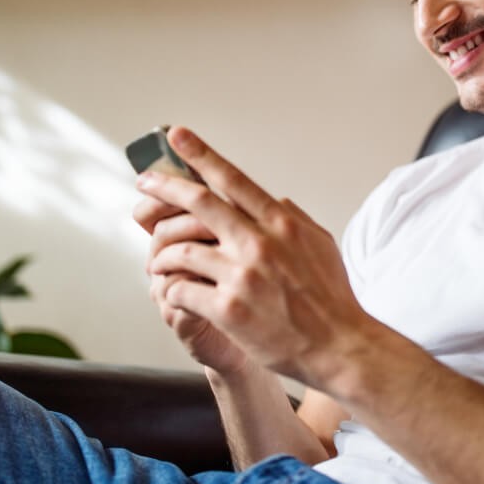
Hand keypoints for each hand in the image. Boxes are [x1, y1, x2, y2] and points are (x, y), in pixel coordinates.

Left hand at [135, 126, 372, 389]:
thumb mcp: (321, 244)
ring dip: (163, 254)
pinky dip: (170, 290)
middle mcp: (259, 243)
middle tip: (144, 180)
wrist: (339, 346)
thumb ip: (293, 218)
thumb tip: (274, 200)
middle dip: (165, 186)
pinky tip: (171, 293)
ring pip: (181, 250)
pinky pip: (181, 290)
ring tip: (156, 261)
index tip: (177, 136)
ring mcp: (242, 276)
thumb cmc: (332, 298)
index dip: (201, 154)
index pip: (233, 179)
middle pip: (199, 203)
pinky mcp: (228, 310)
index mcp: (281, 223)